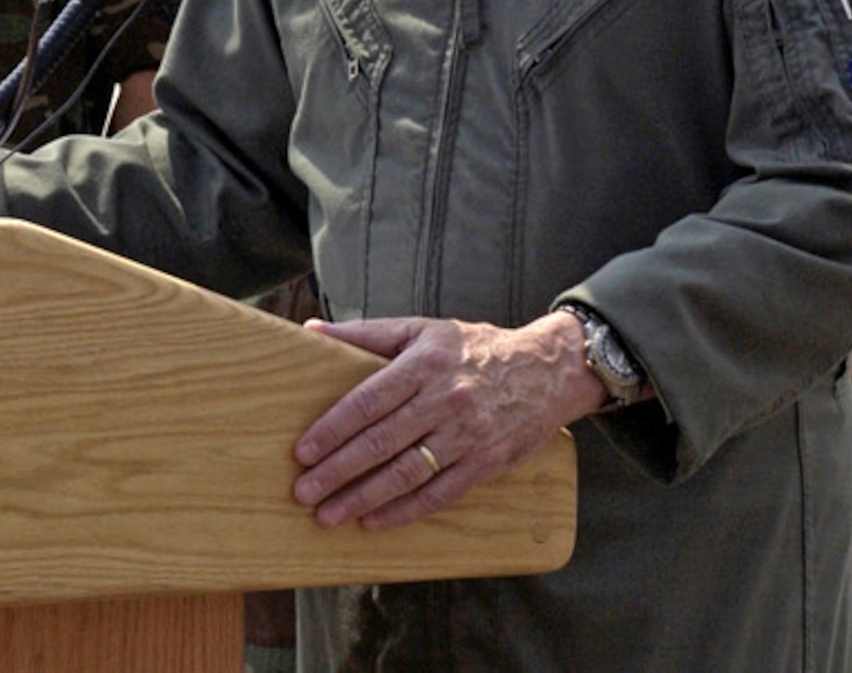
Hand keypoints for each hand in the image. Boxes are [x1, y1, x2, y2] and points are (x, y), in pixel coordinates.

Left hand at [290, 312, 607, 530]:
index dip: (333, 429)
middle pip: (382, 441)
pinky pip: (441, 493)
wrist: (548, 370)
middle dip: (338, 470)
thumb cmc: (474, 348)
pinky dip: (405, 511)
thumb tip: (311, 330)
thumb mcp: (422, 329)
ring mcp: (468, 434)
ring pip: (407, 472)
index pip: (368, 401)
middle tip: (303, 491)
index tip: (302, 451)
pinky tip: (375, 521)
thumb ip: (365, 333)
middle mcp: (445, 399)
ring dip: (364, 497)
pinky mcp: (488, 462)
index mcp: (425, 363)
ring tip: (329, 514)